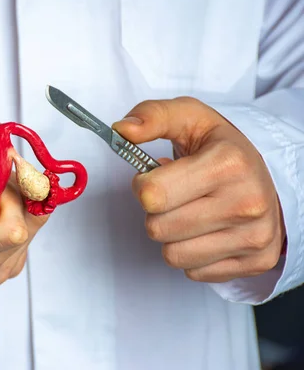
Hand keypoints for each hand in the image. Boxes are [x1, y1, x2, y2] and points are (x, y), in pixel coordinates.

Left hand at [113, 97, 285, 282]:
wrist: (267, 175)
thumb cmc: (222, 149)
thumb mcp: (189, 118)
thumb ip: (152, 116)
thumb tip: (122, 129)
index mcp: (227, 163)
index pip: (152, 194)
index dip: (143, 185)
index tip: (157, 176)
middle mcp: (246, 202)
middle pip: (158, 229)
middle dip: (157, 212)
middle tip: (176, 196)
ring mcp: (254, 236)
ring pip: (173, 256)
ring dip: (172, 236)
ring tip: (190, 213)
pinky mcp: (257, 261)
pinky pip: (195, 272)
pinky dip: (193, 254)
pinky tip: (207, 231)